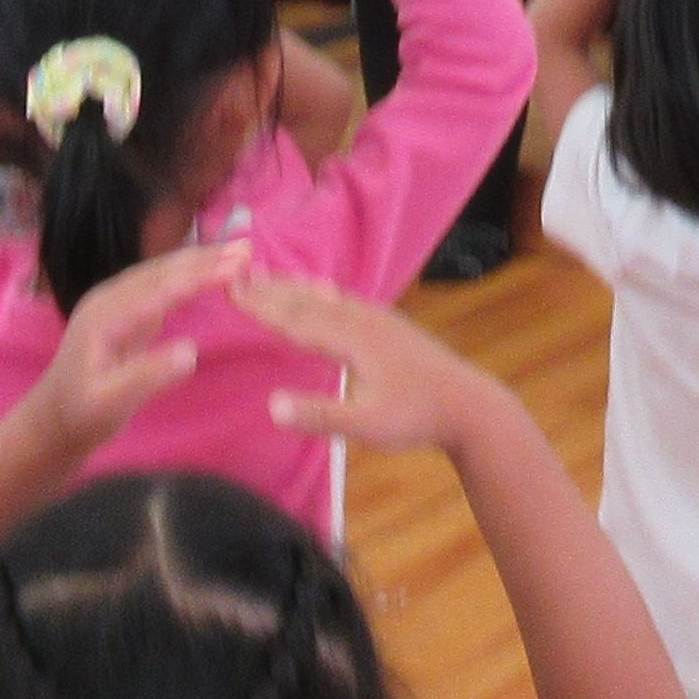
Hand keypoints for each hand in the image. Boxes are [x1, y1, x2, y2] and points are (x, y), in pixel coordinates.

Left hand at [15, 242, 249, 453]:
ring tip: (237, 253)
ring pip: (162, 274)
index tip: (234, 266)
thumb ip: (147, 376)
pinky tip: (208, 271)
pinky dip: (188, 276)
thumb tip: (190, 352)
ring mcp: (116, 304)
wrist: (53, 422)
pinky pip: (160, 287)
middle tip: (247, 250)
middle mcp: (109, 300)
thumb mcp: (111, 403)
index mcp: (105, 317)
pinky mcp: (125, 314)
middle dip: (204, 259)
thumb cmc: (81, 416)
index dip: (198, 276)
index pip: (159, 289)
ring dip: (198, 262)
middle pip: (162, 271)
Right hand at [233, 272, 509, 456]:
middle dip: (270, 288)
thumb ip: (321, 415)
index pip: (296, 319)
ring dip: (292, 286)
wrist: (470, 405)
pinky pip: (344, 301)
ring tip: (267, 274)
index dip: (261, 305)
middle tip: (234, 273)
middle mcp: (363, 321)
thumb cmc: (418, 417)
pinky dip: (320, 293)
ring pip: (326, 297)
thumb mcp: (368, 425)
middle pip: (307, 300)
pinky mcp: (390, 327)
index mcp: (353, 339)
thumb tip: (271, 406)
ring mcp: (379, 320)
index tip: (228, 288)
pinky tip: (321, 292)